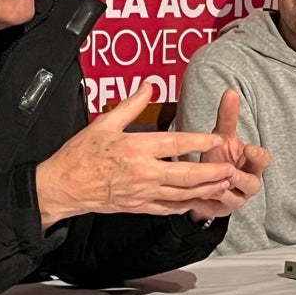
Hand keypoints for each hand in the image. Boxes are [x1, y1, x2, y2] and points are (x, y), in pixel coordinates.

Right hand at [34, 83, 247, 229]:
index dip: (199, 141)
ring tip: (223, 184)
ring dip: (205, 189)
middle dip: (212, 172)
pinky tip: (196, 201)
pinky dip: (185, 205)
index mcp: (136, 148)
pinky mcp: (138, 206)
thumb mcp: (104, 124)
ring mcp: (142, 192)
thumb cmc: (80, 155)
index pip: (176, 143)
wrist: (64, 186)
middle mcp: (143, 172)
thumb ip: (131, 105)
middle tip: (231, 167)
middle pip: (186, 174)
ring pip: (182, 194)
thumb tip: (148, 86)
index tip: (217, 138)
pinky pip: (167, 208)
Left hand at [187, 88, 270, 223]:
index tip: (249, 149)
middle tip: (230, 171)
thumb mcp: (222, 137)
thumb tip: (230, 91)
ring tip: (214, 185)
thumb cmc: (220, 156)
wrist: (206, 182)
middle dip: (242, 178)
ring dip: (225, 192)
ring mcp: (235, 198)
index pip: (264, 160)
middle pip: (254, 184)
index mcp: (252, 164)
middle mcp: (247, 182)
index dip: (259, 156)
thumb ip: (228, 118)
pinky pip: (217, 210)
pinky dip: (208, 203)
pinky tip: (197, 196)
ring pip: (236, 200)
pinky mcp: (220, 210)